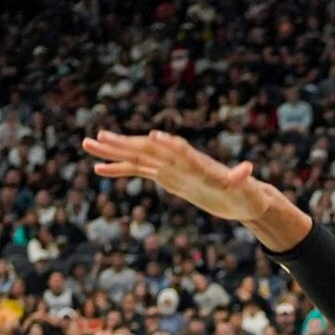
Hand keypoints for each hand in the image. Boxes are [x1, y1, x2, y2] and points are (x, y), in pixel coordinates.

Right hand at [80, 130, 266, 224]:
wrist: (243, 198)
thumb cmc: (247, 195)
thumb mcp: (246, 190)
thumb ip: (241, 179)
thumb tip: (248, 172)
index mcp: (196, 162)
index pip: (177, 150)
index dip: (164, 145)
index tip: (149, 136)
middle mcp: (179, 160)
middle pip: (148, 149)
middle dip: (124, 144)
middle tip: (99, 137)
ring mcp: (170, 167)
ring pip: (137, 157)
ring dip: (113, 152)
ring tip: (87, 144)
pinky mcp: (166, 177)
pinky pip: (138, 171)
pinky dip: (119, 170)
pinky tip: (99, 168)